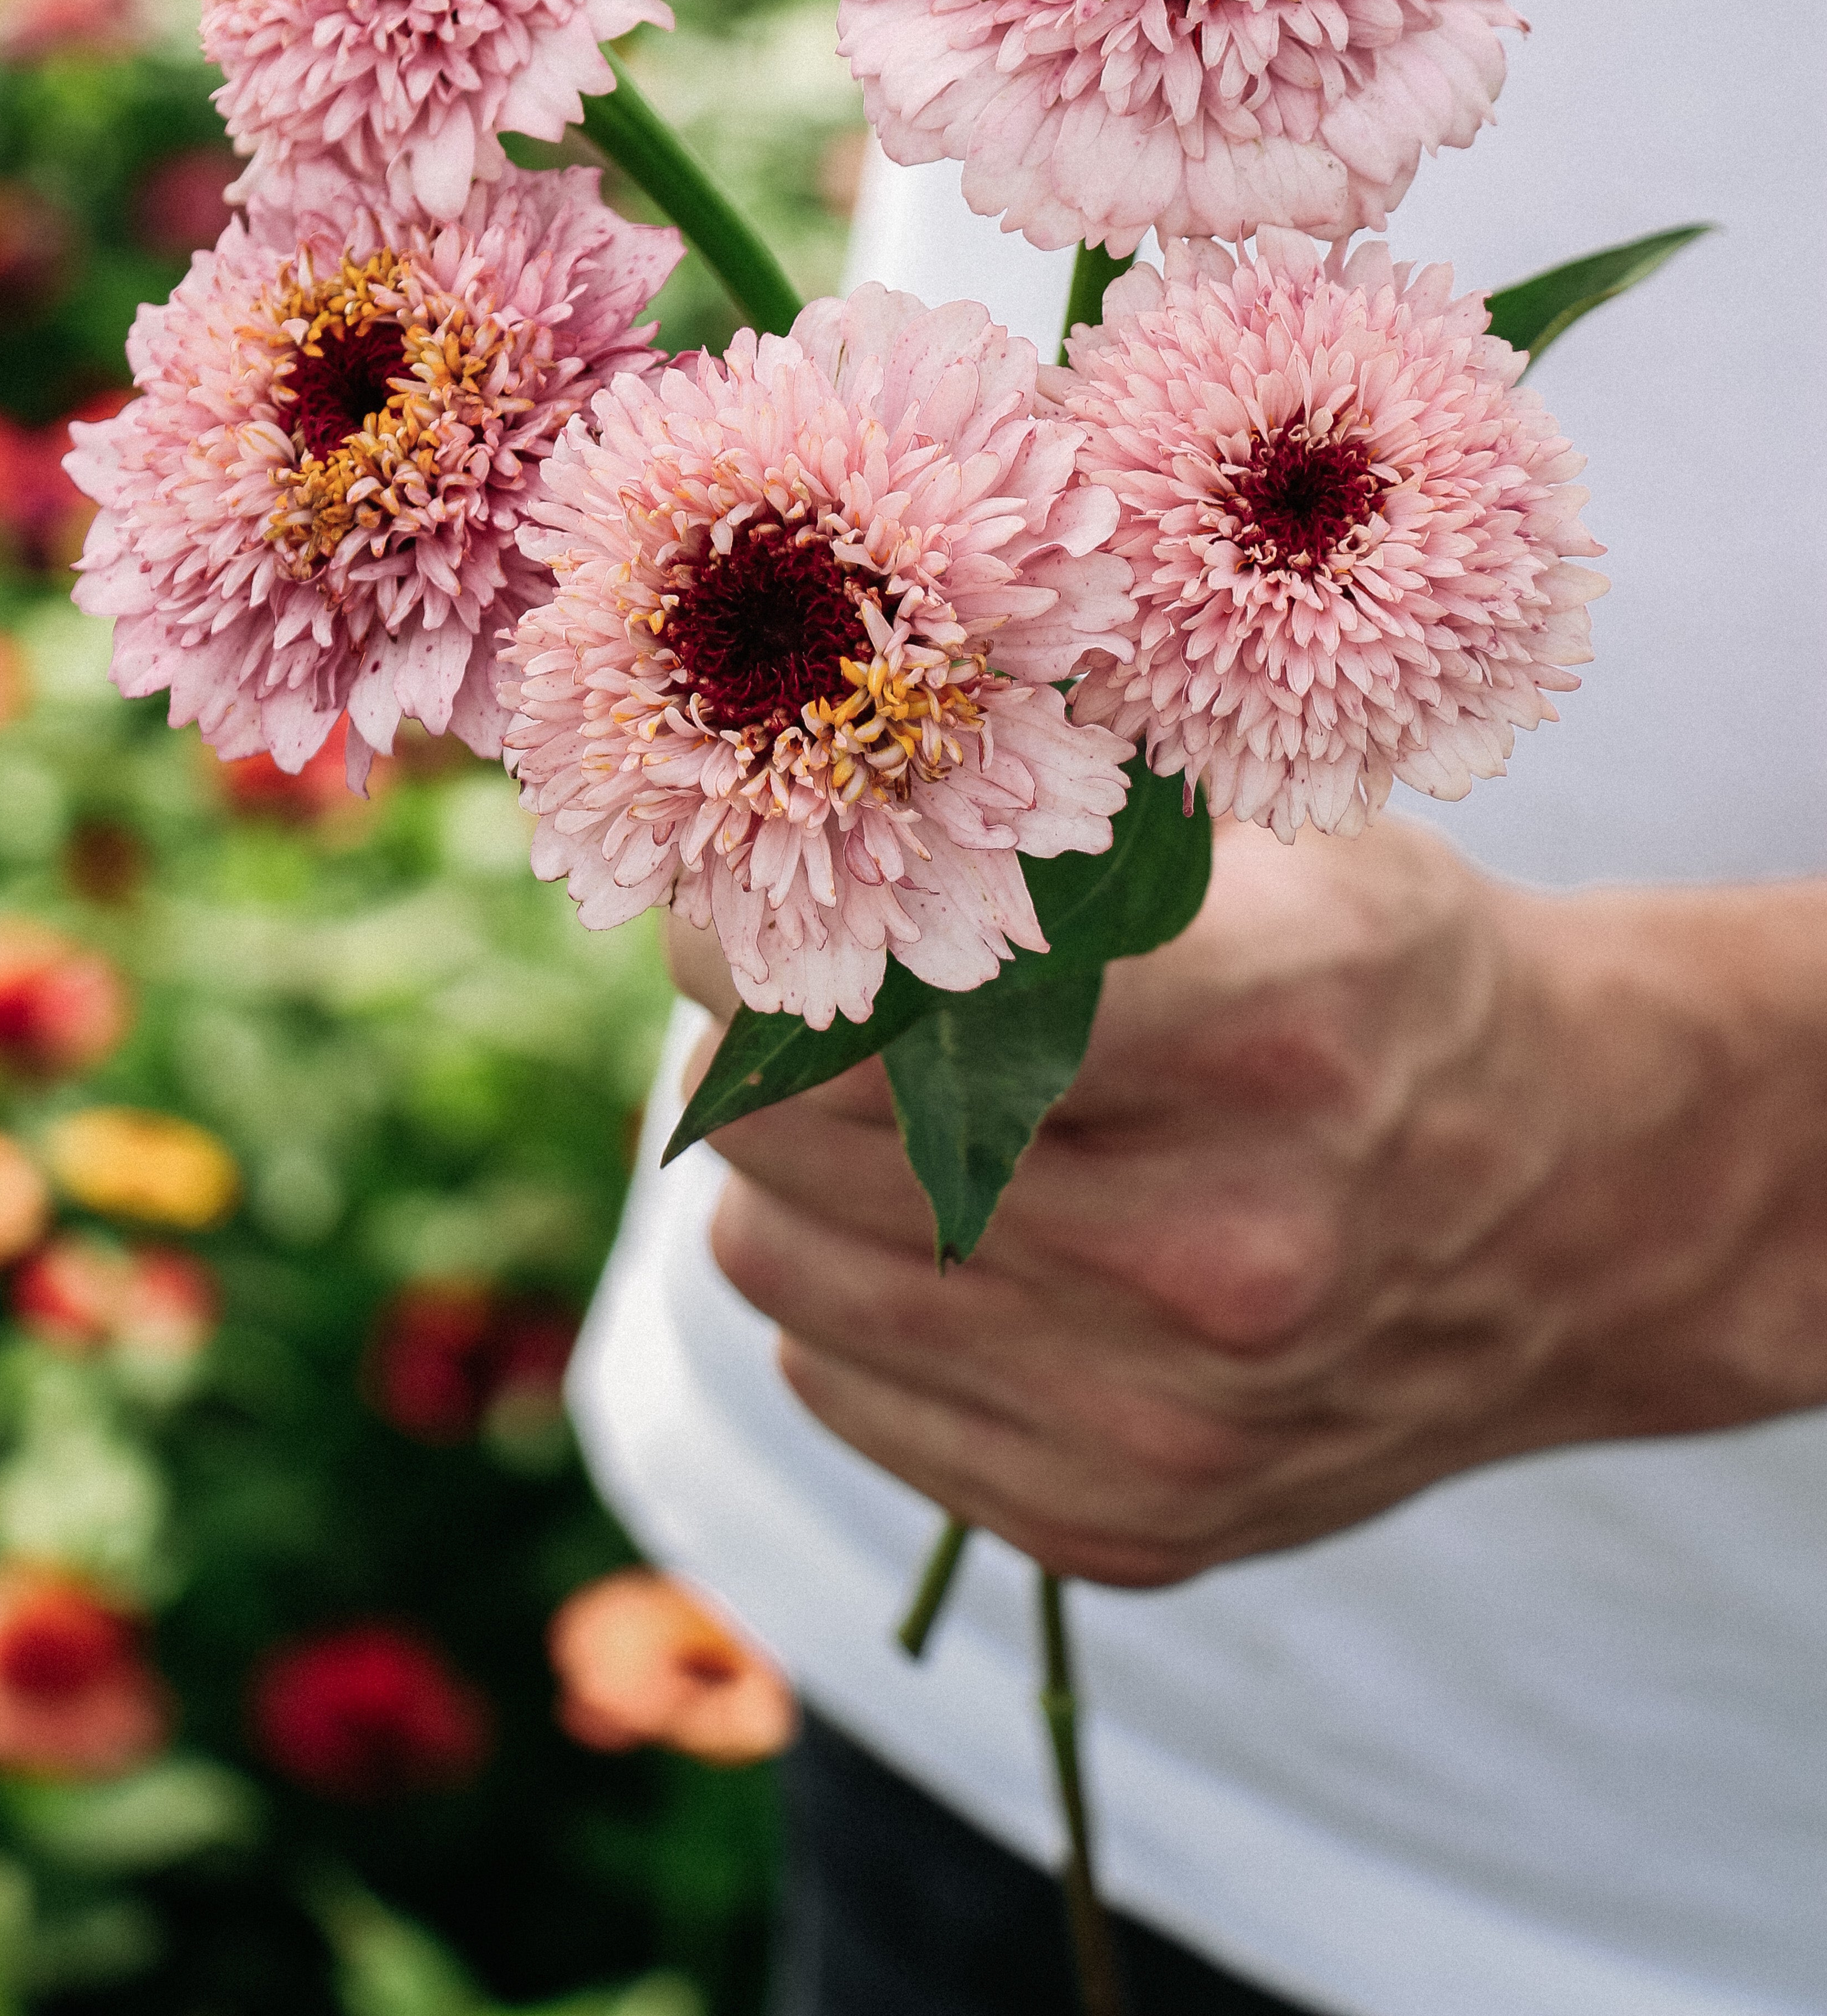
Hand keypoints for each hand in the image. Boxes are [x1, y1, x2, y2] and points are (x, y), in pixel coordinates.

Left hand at [671, 823, 1826, 1586]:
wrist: (1572, 1203)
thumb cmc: (1381, 970)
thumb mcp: (1260, 827)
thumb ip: (1030, 797)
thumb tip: (777, 779)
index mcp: (1255, 1030)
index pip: (873, 989)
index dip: (750, 928)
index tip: (732, 889)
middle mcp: (1211, 1253)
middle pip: (780, 1125)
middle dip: (756, 1032)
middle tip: (812, 982)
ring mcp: (1163, 1418)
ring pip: (773, 1257)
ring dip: (791, 1163)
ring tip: (904, 1104)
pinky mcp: (1124, 1525)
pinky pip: (831, 1381)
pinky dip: (852, 1291)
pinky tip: (971, 1228)